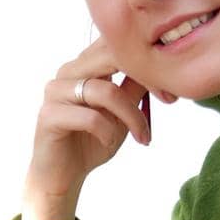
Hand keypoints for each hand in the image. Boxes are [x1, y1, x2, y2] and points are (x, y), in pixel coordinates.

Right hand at [21, 36, 176, 219]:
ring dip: (130, 115)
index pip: (117, 44)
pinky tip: (109, 141)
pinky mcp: (49, 115)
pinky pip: (90, 117)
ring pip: (105, 91)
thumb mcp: (123, 111)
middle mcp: (68, 72)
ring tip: (140, 135)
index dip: (148, 60)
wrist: (63, 175)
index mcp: (84, 64)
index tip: (170, 89)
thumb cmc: (92, 141)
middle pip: (111, 57)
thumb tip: (162, 67)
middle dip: (146, 79)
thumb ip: (136, 86)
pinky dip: (108, 131)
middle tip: (167, 100)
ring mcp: (55, 92)